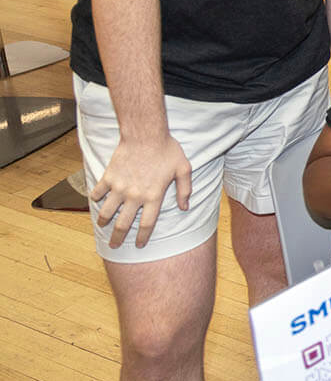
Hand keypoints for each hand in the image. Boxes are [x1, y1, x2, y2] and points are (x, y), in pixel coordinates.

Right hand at [89, 134, 192, 248]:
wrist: (145, 134)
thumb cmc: (167, 150)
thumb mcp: (184, 169)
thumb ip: (185, 190)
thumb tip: (185, 207)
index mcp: (153, 196)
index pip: (147, 224)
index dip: (142, 238)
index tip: (139, 246)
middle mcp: (135, 196)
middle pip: (123, 224)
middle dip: (118, 238)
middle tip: (114, 246)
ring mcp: (119, 187)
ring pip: (107, 211)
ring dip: (103, 221)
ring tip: (103, 225)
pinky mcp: (108, 177)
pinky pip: (98, 192)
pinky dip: (95, 198)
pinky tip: (96, 200)